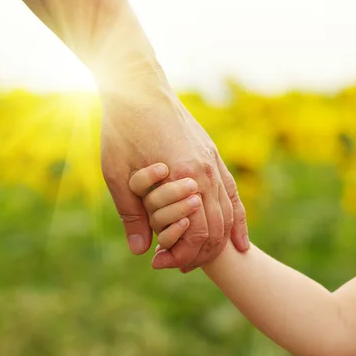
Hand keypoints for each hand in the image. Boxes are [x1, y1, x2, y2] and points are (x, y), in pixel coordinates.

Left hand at [100, 85, 249, 270]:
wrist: (138, 89)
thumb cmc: (123, 129)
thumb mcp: (117, 174)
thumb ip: (131, 214)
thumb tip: (140, 251)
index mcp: (184, 177)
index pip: (196, 233)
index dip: (182, 255)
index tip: (161, 264)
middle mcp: (206, 172)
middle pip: (216, 228)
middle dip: (199, 254)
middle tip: (178, 266)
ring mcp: (214, 163)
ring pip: (229, 214)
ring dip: (218, 242)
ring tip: (202, 259)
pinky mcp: (214, 157)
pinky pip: (233, 195)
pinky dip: (237, 221)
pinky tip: (238, 240)